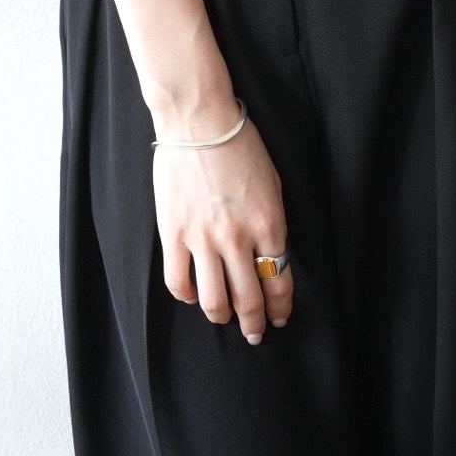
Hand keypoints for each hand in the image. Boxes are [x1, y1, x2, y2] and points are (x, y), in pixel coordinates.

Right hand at [152, 102, 292, 345]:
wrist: (199, 122)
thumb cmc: (240, 145)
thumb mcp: (272, 183)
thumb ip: (272, 222)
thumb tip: (270, 253)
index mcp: (269, 223)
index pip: (280, 279)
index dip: (281, 306)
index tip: (280, 318)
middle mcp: (238, 238)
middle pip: (249, 298)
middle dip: (256, 323)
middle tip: (257, 333)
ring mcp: (203, 238)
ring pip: (214, 300)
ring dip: (223, 317)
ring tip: (225, 320)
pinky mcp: (174, 234)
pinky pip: (179, 281)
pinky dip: (188, 296)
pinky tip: (194, 296)